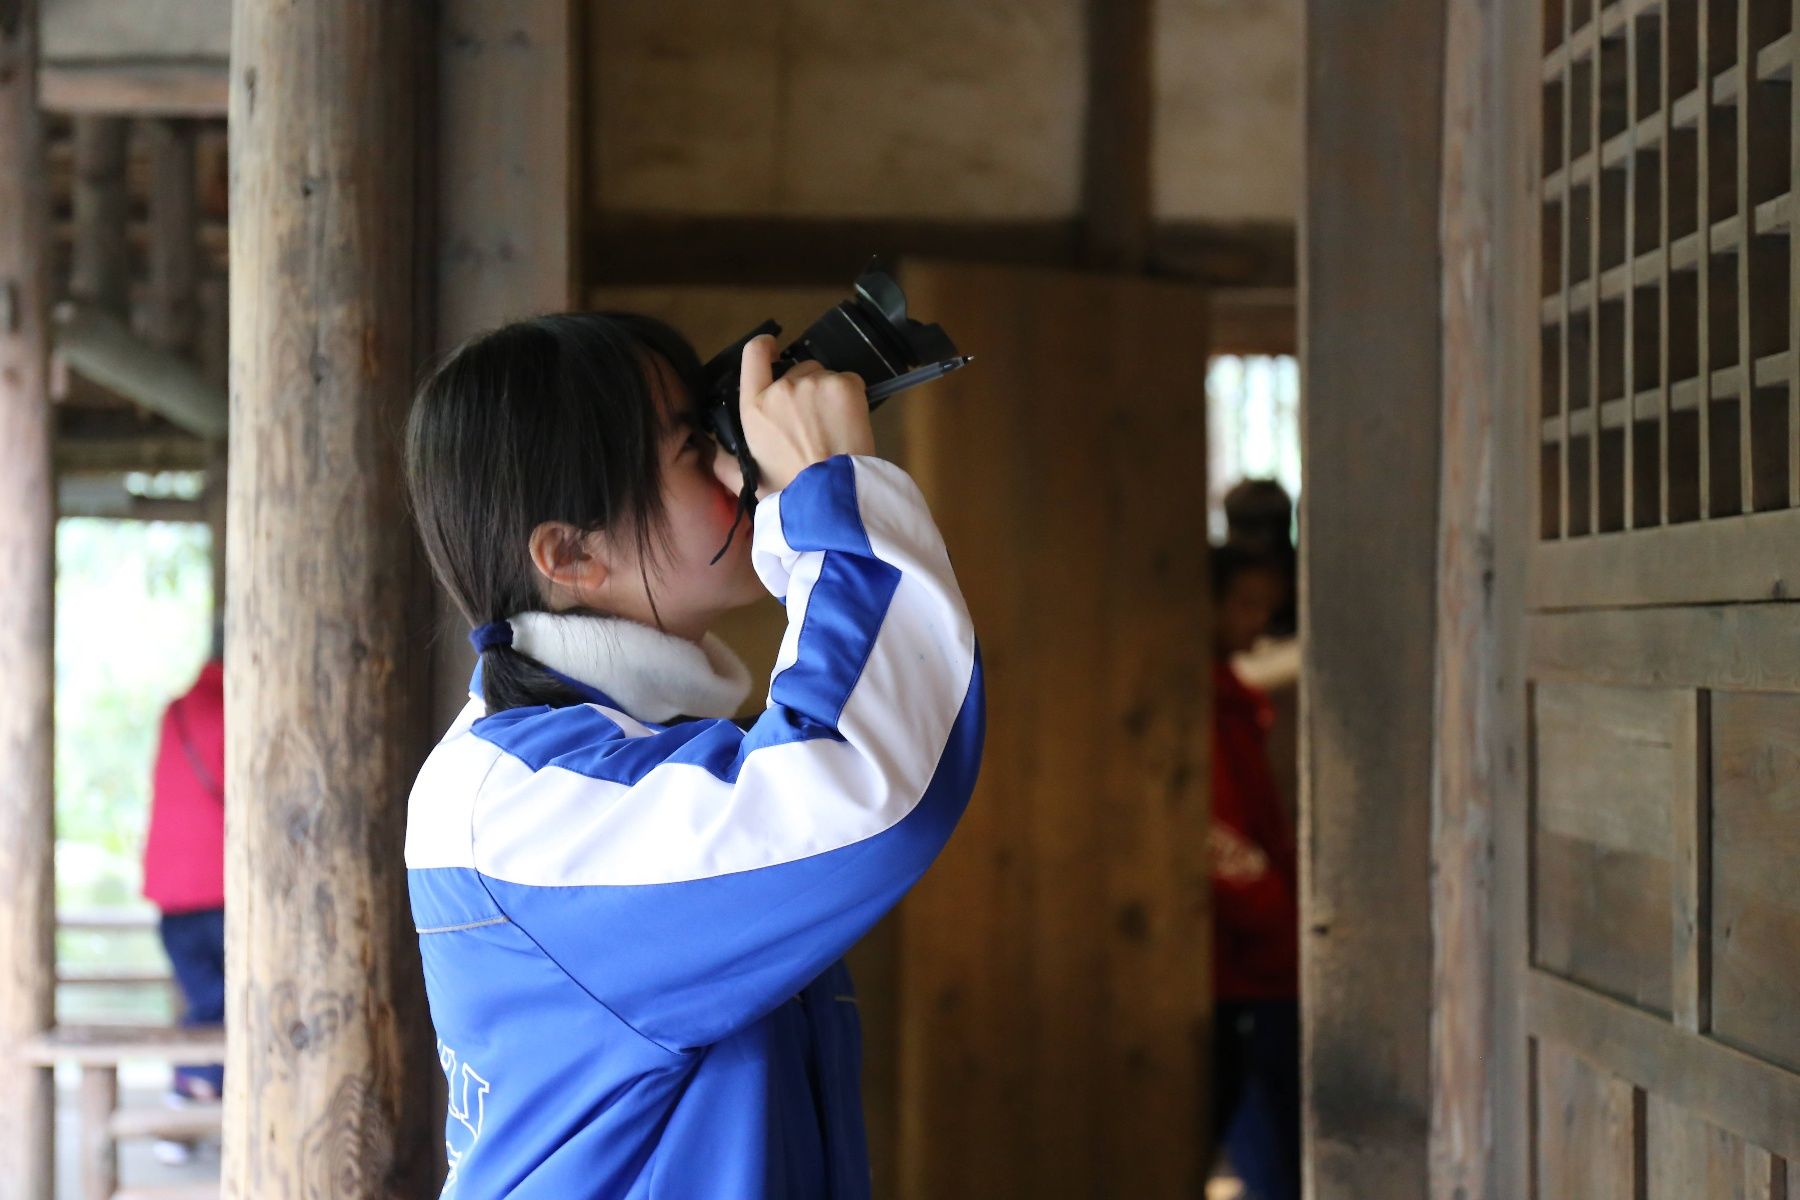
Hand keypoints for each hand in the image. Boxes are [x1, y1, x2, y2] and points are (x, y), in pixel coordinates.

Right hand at [720, 335, 875, 495]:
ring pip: (824, 376)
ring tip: (833, 426)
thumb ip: (724, 464)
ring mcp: (814, 383)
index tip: (773, 349)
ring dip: (828, 393)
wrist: (832, 495)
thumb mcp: (748, 480)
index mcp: (754, 406)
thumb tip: (714, 453)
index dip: (765, 347)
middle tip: (813, 422)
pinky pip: (848, 380)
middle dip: (805, 388)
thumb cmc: (789, 491)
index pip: (754, 354)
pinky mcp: (843, 385)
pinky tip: (849, 422)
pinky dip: (850, 397)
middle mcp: (782, 387)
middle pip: (798, 369)